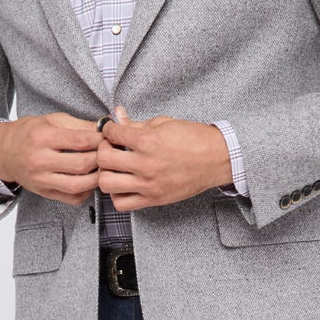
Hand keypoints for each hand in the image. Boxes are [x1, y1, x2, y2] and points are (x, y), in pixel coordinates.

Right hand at [0, 113, 102, 204]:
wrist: (4, 152)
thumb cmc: (29, 133)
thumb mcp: (51, 120)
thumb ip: (79, 125)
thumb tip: (105, 128)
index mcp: (42, 138)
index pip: (80, 141)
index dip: (100, 139)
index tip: (108, 137)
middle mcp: (40, 161)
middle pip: (81, 164)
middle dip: (101, 159)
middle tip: (109, 154)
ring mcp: (41, 180)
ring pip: (78, 185)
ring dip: (97, 178)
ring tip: (102, 169)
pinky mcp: (44, 193)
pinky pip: (71, 198)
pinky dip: (86, 192)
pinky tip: (90, 181)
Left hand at [95, 105, 231, 211]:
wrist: (217, 159)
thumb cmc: (193, 139)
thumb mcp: (164, 123)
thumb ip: (136, 123)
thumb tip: (118, 115)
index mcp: (147, 141)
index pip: (111, 134)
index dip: (108, 130)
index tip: (112, 132)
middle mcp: (145, 164)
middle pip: (103, 160)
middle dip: (103, 151)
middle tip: (111, 149)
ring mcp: (148, 185)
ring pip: (106, 184)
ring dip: (106, 174)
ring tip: (115, 169)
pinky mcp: (153, 199)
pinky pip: (122, 204)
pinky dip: (117, 195)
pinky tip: (124, 185)